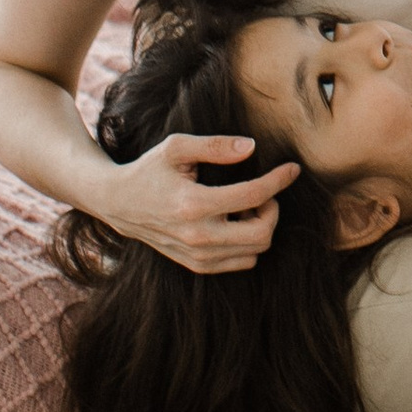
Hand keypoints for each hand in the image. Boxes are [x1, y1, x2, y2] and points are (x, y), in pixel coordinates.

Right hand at [103, 134, 297, 273]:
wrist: (119, 204)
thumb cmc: (150, 170)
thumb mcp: (177, 147)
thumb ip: (215, 145)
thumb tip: (252, 147)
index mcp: (193, 204)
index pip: (252, 195)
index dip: (278, 180)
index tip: (292, 168)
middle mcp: (197, 236)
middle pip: (262, 233)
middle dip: (273, 209)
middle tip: (265, 192)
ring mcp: (197, 256)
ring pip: (255, 251)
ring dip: (261, 227)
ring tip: (246, 206)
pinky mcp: (196, 265)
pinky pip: (240, 262)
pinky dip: (249, 243)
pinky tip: (235, 221)